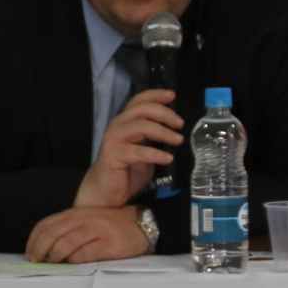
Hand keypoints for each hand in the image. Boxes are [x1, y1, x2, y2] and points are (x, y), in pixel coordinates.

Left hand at [27, 205, 149, 264]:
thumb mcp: (87, 221)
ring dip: (56, 255)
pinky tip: (73, 264)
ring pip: (67, 242)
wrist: (141, 225)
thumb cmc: (111, 226)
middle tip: (37, 261)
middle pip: (53, 232)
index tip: (29, 254)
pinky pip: (86, 253)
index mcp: (76, 213)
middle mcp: (85, 219)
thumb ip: (68, 230)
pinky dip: (75, 260)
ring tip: (53, 263)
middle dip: (40, 248)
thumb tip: (45, 249)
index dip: (34, 239)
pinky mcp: (109, 243)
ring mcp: (98, 230)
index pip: (47, 224)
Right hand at [76, 87, 181, 208]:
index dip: (155, 95)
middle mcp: (118, 125)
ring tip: (178, 141)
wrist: (106, 192)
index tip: (173, 95)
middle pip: (143, 109)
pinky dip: (156, 154)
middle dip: (165, 114)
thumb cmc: (127, 171)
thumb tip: (177, 133)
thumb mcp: (146, 151)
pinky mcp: (113, 154)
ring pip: (141, 126)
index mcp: (126, 122)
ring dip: (163, 132)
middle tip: (180, 124)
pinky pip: (138, 151)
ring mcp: (114, 139)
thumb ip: (155, 139)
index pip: (139, 100)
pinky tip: (168, 158)